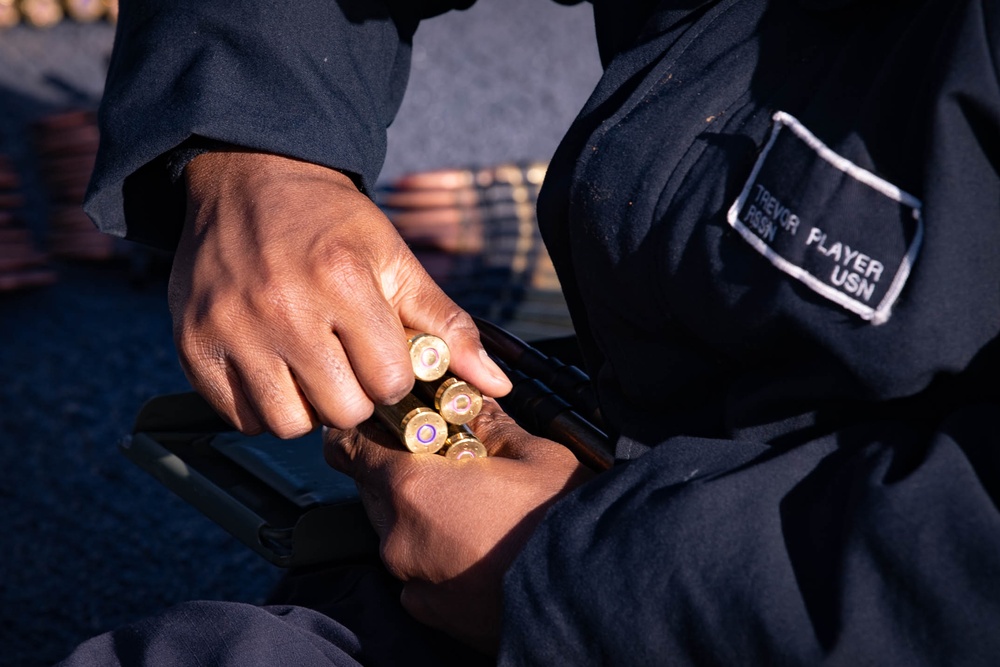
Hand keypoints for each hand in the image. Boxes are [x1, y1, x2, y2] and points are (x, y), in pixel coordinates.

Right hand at [169, 150, 510, 436]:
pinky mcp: (192, 342)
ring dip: (307, 407)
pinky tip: (272, 369)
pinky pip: (238, 416)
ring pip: (287, 424)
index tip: (380, 355)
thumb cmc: (329, 221)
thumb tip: (496, 383)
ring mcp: (231, 327)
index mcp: (344, 281)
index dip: (392, 375)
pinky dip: (260, 405)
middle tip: (344, 364)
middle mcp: (283, 307)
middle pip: (341, 410)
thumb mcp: (395, 259)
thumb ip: (447, 324)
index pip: (389, 381)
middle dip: (353, 395)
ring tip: (308, 369)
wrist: (248, 177)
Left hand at [324, 399, 594, 652]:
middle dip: (401, 472)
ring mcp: (412, 580)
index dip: (363, 432)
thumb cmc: (565, 521)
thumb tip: (475, 406)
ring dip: (420, 515)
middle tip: (446, 462)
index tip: (382, 425)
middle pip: (374, 490)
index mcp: (413, 487)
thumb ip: (491, 426)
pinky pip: (415, 574)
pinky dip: (433, 557)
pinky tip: (475, 549)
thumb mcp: (534, 455)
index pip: (353, 448)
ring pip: (396, 532)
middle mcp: (399, 537)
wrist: (594, 595)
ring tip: (472, 508)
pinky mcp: (432, 614)